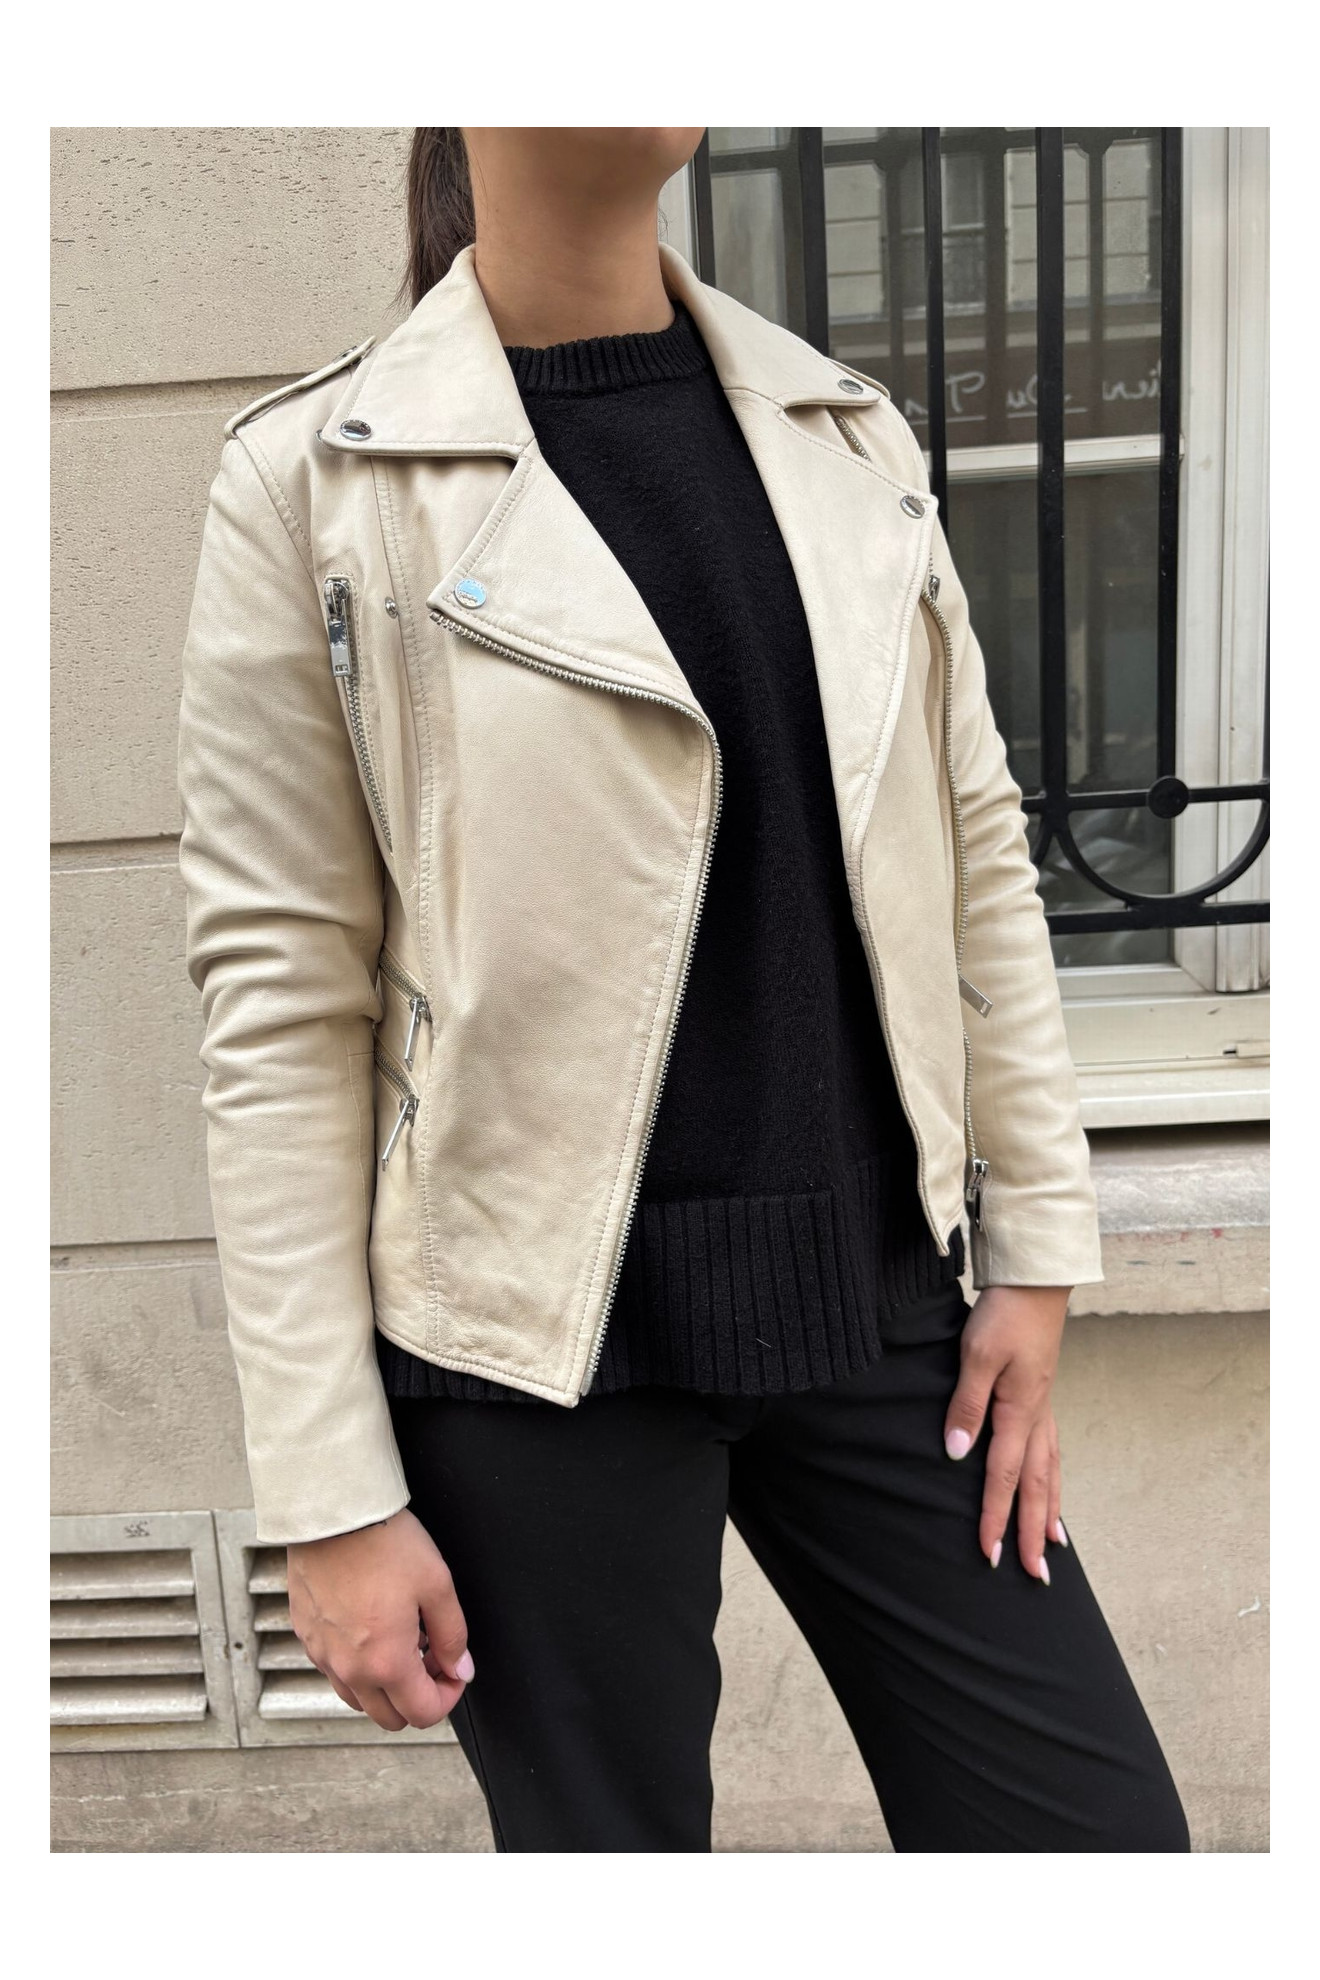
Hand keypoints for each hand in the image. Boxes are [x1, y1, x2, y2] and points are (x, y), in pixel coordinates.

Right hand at [286, 1508, 472, 1729]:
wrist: (334, 1513)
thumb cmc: (385, 1543)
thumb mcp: (437, 1584)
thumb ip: (453, 1635)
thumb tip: (460, 1668)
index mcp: (386, 1662)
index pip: (423, 1714)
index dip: (448, 1696)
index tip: (455, 1670)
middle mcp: (349, 1669)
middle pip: (389, 1718)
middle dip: (417, 1697)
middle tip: (432, 1657)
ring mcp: (323, 1655)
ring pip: (359, 1699)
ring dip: (385, 1686)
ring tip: (402, 1642)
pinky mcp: (307, 1636)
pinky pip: (335, 1671)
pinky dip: (358, 1666)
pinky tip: (372, 1629)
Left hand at [942, 1285, 1070, 1582]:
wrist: (1034, 1280)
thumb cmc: (1003, 1315)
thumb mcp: (976, 1357)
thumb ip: (967, 1406)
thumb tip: (958, 1454)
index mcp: (1019, 1412)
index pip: (1003, 1477)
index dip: (994, 1518)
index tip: (988, 1554)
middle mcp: (1036, 1417)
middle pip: (1036, 1486)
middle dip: (1031, 1532)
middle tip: (1036, 1576)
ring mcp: (1043, 1407)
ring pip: (1050, 1471)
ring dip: (1049, 1510)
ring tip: (1053, 1546)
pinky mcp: (1041, 1395)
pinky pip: (1051, 1450)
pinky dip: (1054, 1479)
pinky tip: (1051, 1487)